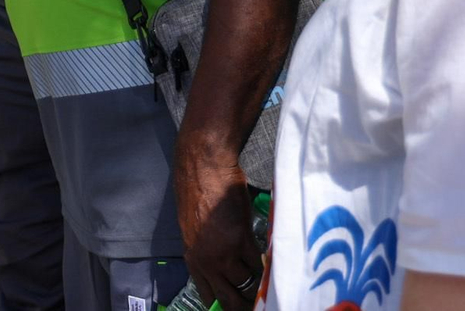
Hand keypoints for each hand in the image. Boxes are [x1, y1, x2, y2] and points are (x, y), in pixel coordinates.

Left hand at [175, 145, 261, 310]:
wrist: (203, 167)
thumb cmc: (198, 193)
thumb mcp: (196, 230)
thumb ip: (208, 252)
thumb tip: (224, 270)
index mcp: (193, 260)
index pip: (209, 298)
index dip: (226, 306)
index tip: (239, 306)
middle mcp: (207, 262)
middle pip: (230, 298)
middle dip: (245, 304)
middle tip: (258, 303)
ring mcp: (224, 252)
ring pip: (248, 283)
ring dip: (259, 285)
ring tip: (268, 283)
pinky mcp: (241, 239)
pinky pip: (258, 263)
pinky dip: (266, 264)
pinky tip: (271, 261)